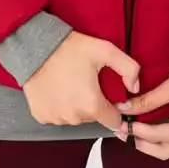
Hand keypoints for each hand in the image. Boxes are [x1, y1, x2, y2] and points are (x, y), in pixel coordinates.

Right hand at [23, 31, 140, 132]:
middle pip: (93, 118)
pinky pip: (57, 116)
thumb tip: (135, 87)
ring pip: (75, 117)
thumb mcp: (105, 50)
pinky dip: (58, 106)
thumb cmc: (69, 48)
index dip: (114, 108)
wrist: (34, 47)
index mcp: (92, 105)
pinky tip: (56, 89)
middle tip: (85, 82)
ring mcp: (56, 118)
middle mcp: (74, 117)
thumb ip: (129, 68)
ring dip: (75, 106)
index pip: (114, 121)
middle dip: (93, 103)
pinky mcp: (41, 116)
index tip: (107, 94)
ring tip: (69, 83)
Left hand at [114, 61, 168, 159]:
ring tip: (131, 132)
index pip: (160, 135)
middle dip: (142, 144)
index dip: (137, 131)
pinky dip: (161, 137)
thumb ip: (148, 100)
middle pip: (165, 150)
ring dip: (151, 142)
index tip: (121, 124)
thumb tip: (125, 108)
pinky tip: (147, 129)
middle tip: (123, 134)